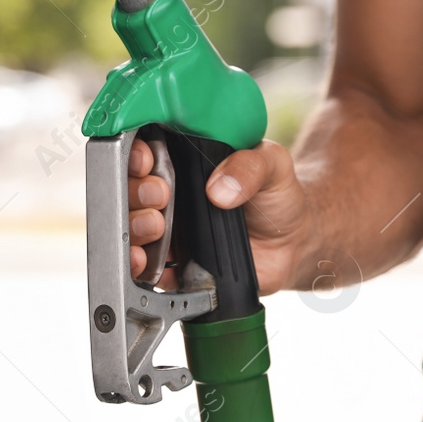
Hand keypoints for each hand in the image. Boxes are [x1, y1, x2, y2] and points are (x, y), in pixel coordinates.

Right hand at [127, 137, 312, 295]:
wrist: (292, 242)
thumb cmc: (277, 195)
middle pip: (129, 192)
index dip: (135, 156)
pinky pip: (147, 269)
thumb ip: (250, 166)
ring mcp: (169, 232)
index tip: (146, 160)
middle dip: (135, 193)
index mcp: (184, 163)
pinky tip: (145, 262)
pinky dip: (140, 267)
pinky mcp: (175, 265)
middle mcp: (170, 196)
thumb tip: (220, 189)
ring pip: (132, 230)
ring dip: (134, 228)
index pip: (144, 152)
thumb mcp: (271, 165)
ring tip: (157, 225)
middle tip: (161, 194)